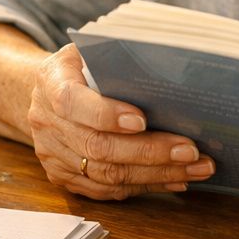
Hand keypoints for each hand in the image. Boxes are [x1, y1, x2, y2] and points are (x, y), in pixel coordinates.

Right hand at [25, 44, 214, 199]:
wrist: (43, 92)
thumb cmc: (82, 66)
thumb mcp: (92, 49)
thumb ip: (118, 58)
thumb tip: (170, 68)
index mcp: (51, 81)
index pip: (73, 102)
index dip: (106, 114)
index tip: (142, 119)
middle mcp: (46, 121)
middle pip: (97, 146)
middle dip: (149, 151)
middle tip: (190, 151)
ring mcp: (52, 154)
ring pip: (106, 174)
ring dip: (156, 174)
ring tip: (195, 168)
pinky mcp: (63, 177)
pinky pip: (106, 190)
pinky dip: (144, 186)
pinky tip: (175, 179)